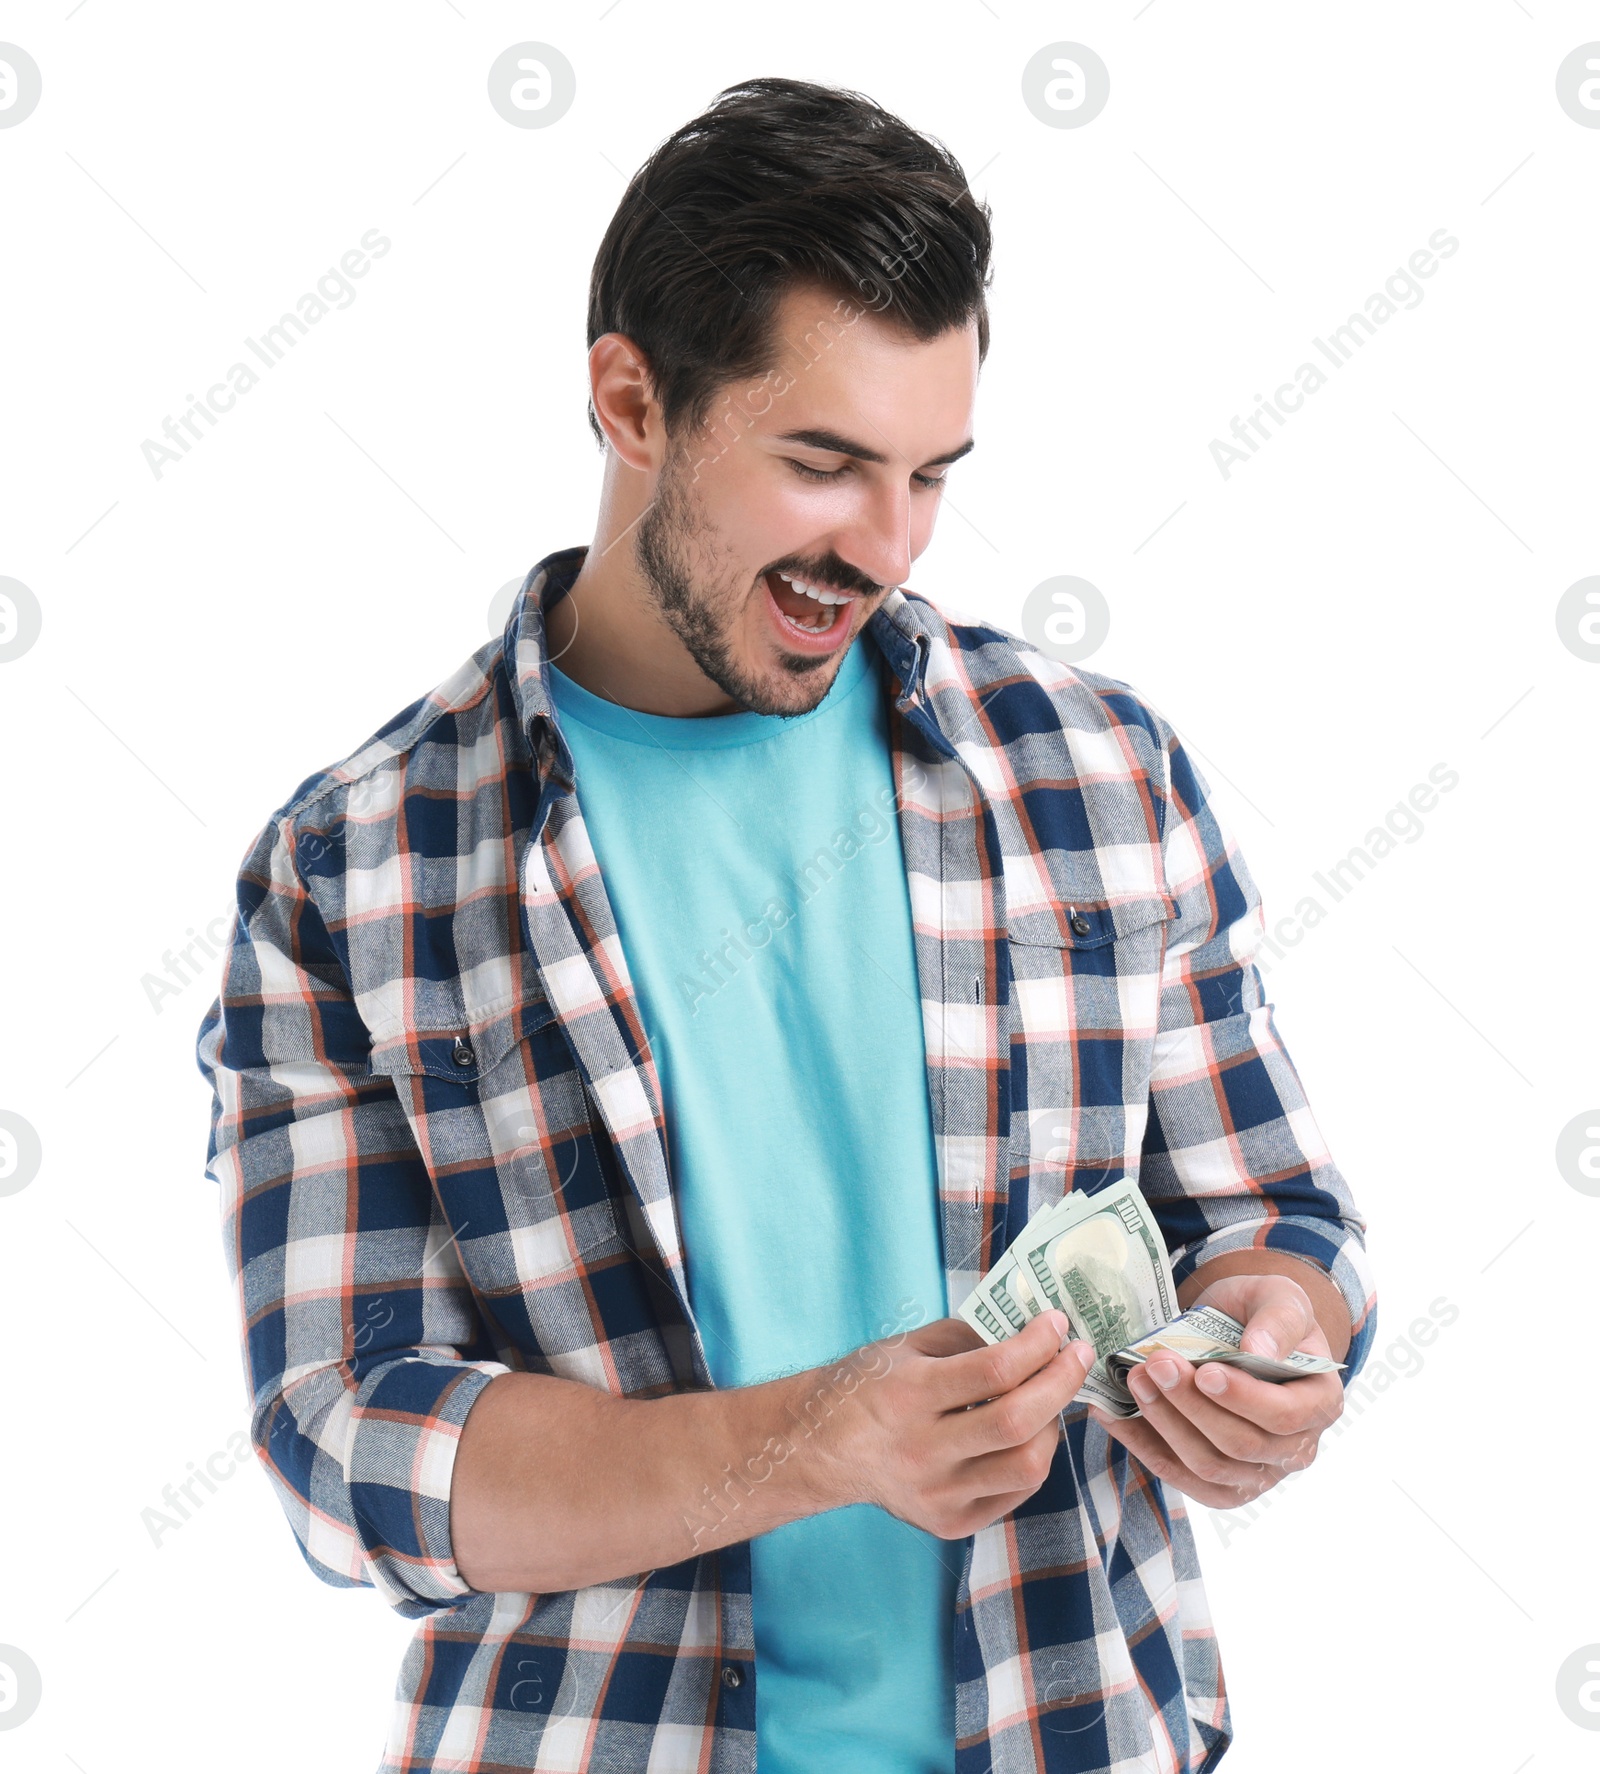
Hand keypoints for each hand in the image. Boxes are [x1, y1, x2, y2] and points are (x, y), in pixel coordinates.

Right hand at [821, 1312, 1097, 1539]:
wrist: (821, 1449)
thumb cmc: (868, 1387)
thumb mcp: (907, 1347)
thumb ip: (968, 1337)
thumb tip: (1030, 1326)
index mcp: (908, 1396)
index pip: (994, 1370)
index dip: (1037, 1344)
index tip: (1057, 1323)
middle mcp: (922, 1451)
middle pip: (1017, 1422)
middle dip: (1061, 1382)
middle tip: (1078, 1355)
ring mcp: (937, 1495)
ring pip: (1027, 1466)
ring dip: (1052, 1424)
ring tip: (1050, 1398)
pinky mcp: (950, 1523)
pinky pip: (1015, 1492)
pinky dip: (1033, 1458)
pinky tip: (1028, 1433)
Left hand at [1087, 1271, 1343, 1509]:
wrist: (1238, 1327)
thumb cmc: (1263, 1312)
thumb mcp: (1279, 1297)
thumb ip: (1277, 1321)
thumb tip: (1258, 1349)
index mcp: (1320, 1404)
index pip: (1284, 1416)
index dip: (1243, 1399)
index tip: (1204, 1372)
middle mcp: (1295, 1448)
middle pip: (1240, 1445)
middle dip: (1191, 1405)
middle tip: (1155, 1364)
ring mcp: (1257, 1472)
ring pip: (1207, 1467)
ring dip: (1165, 1425)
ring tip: (1134, 1380)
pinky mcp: (1217, 1482)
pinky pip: (1179, 1476)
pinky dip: (1143, 1447)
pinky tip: (1114, 1415)